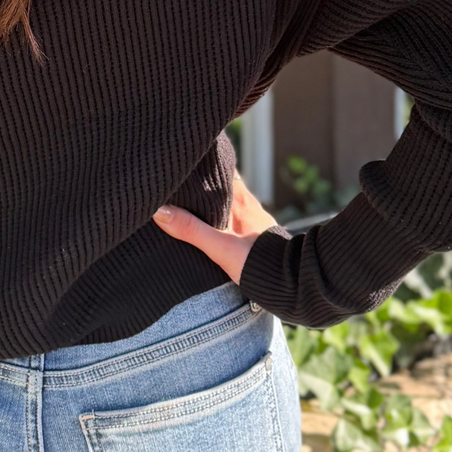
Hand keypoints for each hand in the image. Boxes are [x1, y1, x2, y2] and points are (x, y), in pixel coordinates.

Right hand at [152, 172, 276, 283]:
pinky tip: (213, 232)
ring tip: (191, 207)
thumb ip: (191, 230)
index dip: (205, 166)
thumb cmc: (259, 265)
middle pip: (224, 188)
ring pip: (231, 206)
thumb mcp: (220, 248)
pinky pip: (236, 222)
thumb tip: (160, 211)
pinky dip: (223, 221)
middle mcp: (250, 207)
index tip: (188, 163)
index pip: (223, 172)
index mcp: (242, 201)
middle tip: (182, 186)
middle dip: (205, 186)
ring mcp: (256, 222)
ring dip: (214, 205)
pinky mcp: (259, 238)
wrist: (291, 287)